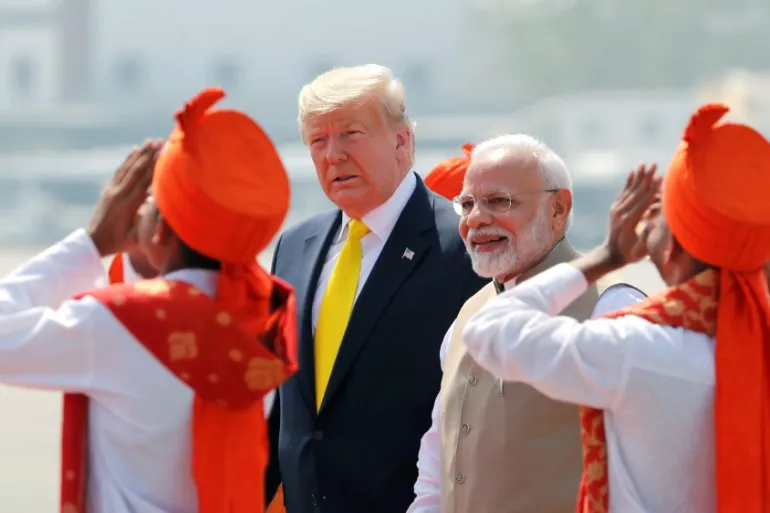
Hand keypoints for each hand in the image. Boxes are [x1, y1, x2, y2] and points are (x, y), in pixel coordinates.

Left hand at [86, 140, 161, 256]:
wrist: (94, 241)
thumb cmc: (119, 243)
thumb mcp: (137, 239)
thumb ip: (149, 224)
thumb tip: (164, 209)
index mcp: (128, 205)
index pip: (144, 181)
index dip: (155, 166)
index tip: (164, 154)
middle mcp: (119, 194)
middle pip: (136, 170)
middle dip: (149, 154)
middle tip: (160, 140)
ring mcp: (112, 190)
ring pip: (127, 167)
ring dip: (139, 153)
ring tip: (149, 141)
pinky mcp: (108, 189)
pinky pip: (120, 171)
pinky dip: (128, 159)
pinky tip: (134, 151)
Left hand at [604, 163, 660, 265]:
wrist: (610, 254)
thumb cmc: (629, 255)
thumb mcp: (639, 251)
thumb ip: (645, 237)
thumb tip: (652, 221)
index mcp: (629, 221)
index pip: (644, 202)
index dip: (652, 189)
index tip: (660, 177)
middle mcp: (621, 213)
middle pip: (637, 192)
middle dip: (647, 178)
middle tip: (655, 164)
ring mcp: (616, 210)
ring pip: (630, 190)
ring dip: (638, 176)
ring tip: (645, 164)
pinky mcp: (614, 209)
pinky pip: (623, 193)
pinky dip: (628, 182)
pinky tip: (632, 172)